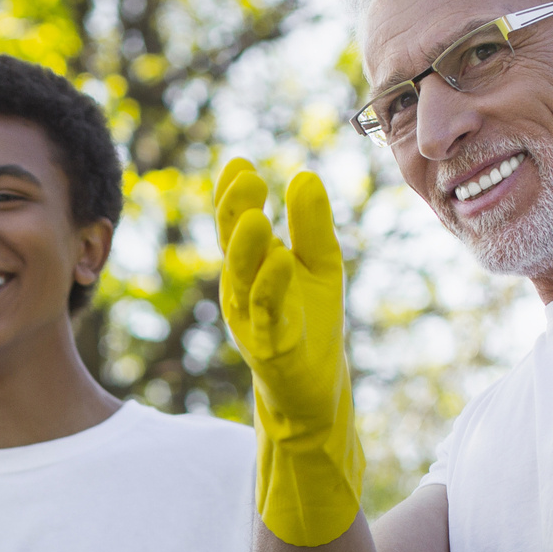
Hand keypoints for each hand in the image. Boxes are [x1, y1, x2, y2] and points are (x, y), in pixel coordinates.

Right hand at [212, 158, 364, 546]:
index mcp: (250, 264)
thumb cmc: (312, 321)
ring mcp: (251, 318)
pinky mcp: (270, 346)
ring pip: (242, 278)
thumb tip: (303, 175)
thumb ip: (310, 224)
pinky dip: (271, 290)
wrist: (314, 389)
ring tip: (258, 219)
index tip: (240, 162)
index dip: (232, 193)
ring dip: (247, 249)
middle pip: (232, 243)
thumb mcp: (320, 264)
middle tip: (247, 177)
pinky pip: (267, 315)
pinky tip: (282, 264)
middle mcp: (242, 288)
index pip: (235, 221)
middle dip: (235, 211)